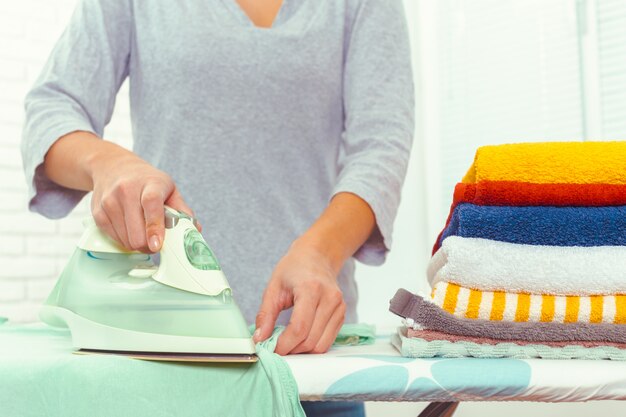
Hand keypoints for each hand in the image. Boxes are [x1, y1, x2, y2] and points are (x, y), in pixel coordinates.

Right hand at [90, 152, 193, 252]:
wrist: (114, 167)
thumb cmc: (146, 181)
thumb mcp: (168, 188)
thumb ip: (182, 209)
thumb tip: (195, 230)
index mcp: (149, 184)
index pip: (151, 205)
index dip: (154, 227)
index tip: (157, 244)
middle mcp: (126, 190)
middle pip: (136, 232)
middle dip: (148, 244)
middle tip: (155, 242)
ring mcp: (110, 202)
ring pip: (125, 240)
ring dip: (137, 244)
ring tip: (142, 232)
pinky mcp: (98, 213)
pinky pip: (114, 239)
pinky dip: (124, 240)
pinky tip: (129, 229)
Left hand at [254, 240, 345, 354]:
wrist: (316, 257)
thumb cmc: (294, 269)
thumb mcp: (273, 288)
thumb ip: (265, 314)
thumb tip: (260, 339)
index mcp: (311, 289)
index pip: (299, 328)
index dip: (284, 344)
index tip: (272, 349)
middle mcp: (329, 298)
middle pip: (310, 339)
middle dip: (292, 349)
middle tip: (277, 347)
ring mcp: (339, 306)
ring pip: (321, 345)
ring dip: (303, 351)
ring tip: (289, 343)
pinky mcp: (342, 314)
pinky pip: (328, 341)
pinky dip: (313, 345)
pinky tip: (301, 338)